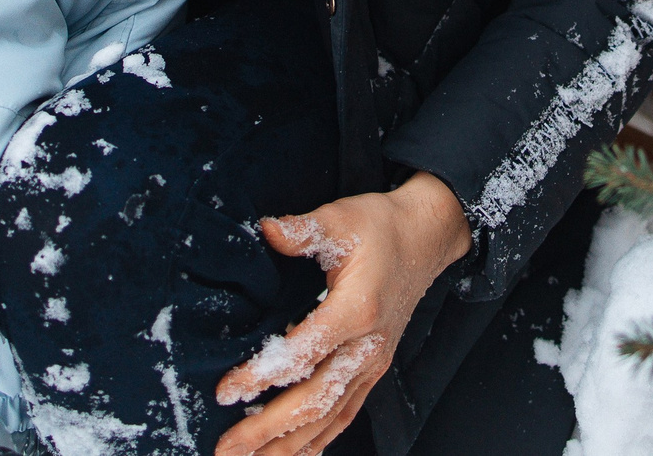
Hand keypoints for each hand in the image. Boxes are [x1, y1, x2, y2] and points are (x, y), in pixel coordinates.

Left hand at [212, 174, 472, 454]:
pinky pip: (345, 415)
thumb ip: (303, 229)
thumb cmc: (380, 227)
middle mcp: (367, 347)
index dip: (262, 376)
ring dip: (288, 445)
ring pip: (330, 417)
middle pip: (315, 400)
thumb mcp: (341, 218)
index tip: (226, 392)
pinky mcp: (374, 369)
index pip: (303, 354)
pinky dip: (318, 440)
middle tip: (227, 447)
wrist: (426, 238)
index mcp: (357, 310)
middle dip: (268, 430)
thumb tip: (267, 229)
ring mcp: (373, 363)